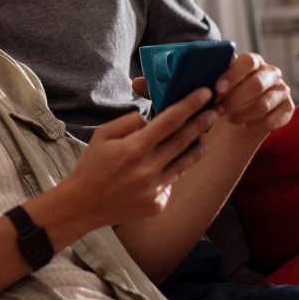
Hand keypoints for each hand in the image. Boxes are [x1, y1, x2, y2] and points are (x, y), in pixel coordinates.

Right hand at [63, 89, 218, 226]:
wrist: (83, 205)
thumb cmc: (92, 166)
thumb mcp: (102, 135)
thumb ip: (129, 122)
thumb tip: (151, 120)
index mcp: (134, 148)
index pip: (169, 121)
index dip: (189, 105)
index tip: (204, 93)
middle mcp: (148, 169)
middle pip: (183, 141)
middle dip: (201, 123)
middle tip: (215, 111)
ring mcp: (154, 190)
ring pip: (184, 164)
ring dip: (197, 149)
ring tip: (204, 139)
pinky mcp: (156, 205)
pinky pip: (170, 184)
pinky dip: (172, 174)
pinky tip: (169, 168)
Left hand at [211, 53, 293, 137]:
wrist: (241, 116)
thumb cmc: (226, 95)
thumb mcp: (219, 84)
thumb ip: (215, 76)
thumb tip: (204, 72)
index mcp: (254, 62)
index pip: (248, 62)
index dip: (233, 75)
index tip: (217, 88)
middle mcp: (271, 73)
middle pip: (257, 84)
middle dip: (234, 100)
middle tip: (218, 110)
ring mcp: (282, 90)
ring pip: (263, 105)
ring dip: (242, 115)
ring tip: (228, 119)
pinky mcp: (288, 108)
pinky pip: (272, 121)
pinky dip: (255, 126)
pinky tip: (245, 126)